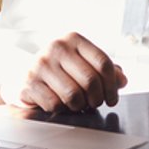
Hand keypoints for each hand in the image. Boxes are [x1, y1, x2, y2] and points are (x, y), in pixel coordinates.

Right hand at [7, 33, 127, 112]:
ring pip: (74, 95)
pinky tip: (61, 104)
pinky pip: (55, 104)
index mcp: (74, 39)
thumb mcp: (83, 62)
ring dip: (80, 105)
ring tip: (78, 103)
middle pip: (90, 80)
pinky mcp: (30, 82)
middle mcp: (57, 47)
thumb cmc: (61, 69)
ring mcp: (41, 64)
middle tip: (95, 103)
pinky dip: (62, 109)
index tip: (112, 98)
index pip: (103, 63)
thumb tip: (122, 80)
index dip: (112, 85)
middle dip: (97, 98)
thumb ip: (105, 70)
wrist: (25, 73)